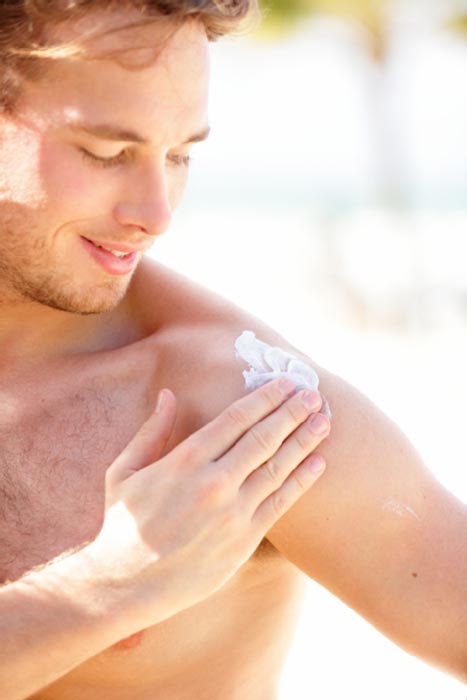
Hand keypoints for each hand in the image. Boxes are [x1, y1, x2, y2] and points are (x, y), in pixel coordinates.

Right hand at [91, 379, 329, 624]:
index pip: (236, 419)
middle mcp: (213, 482)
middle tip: (314, 393)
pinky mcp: (244, 539)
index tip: (285, 383)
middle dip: (292, 412)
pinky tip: (318, 463)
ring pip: (278, 467)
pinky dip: (301, 481)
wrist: (127, 584)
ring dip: (304, 441)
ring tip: (325, 421)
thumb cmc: (124, 524)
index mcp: (184, 460)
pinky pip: (280, 504)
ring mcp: (232, 512)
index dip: (265, 398)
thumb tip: (168, 394)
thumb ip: (151, 431)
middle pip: (263, 438)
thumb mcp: (125, 470)